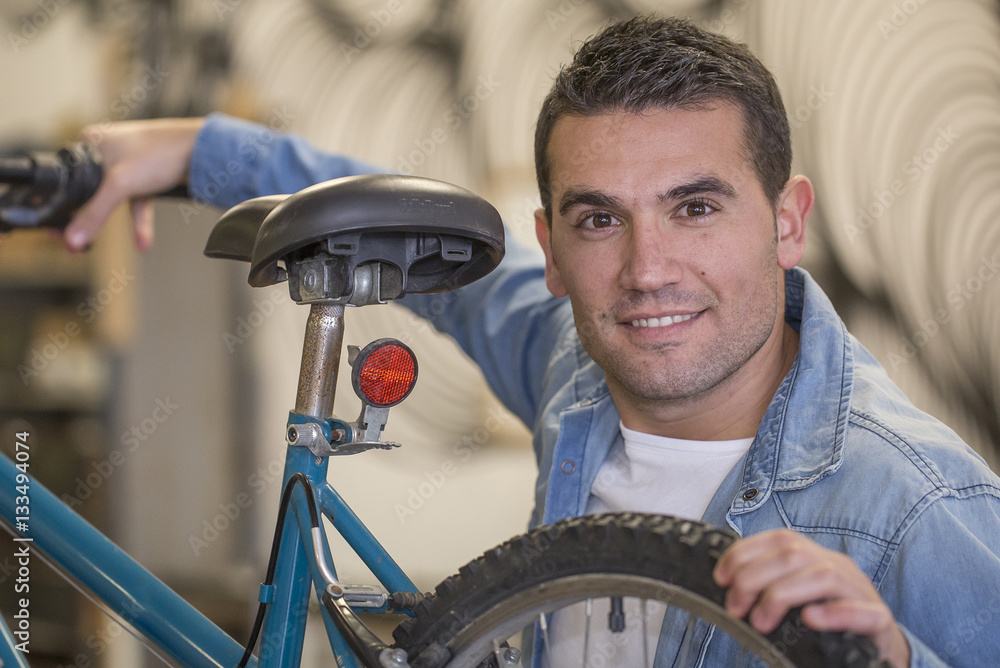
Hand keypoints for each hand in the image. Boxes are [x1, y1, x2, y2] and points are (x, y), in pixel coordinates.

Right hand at [64, 117, 204, 251]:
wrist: (202, 149)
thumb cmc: (161, 152)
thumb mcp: (120, 185)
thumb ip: (95, 213)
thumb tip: (73, 237)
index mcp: (91, 144)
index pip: (69, 180)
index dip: (65, 207)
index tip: (61, 232)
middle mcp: (107, 151)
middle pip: (91, 192)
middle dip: (88, 220)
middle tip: (78, 245)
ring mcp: (128, 164)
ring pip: (115, 200)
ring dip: (113, 224)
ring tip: (97, 247)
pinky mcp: (147, 175)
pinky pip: (137, 202)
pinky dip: (139, 222)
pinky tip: (142, 243)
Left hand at [713, 529, 910, 666]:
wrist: (881, 649)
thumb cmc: (832, 622)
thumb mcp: (799, 597)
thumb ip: (772, 587)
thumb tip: (731, 587)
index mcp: (818, 558)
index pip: (780, 538)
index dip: (745, 553)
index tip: (721, 577)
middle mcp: (839, 567)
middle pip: (793, 555)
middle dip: (754, 578)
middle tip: (735, 608)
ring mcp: (861, 591)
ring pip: (823, 576)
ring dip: (782, 596)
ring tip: (760, 622)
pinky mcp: (878, 621)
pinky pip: (861, 611)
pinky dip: (833, 614)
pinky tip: (810, 619)